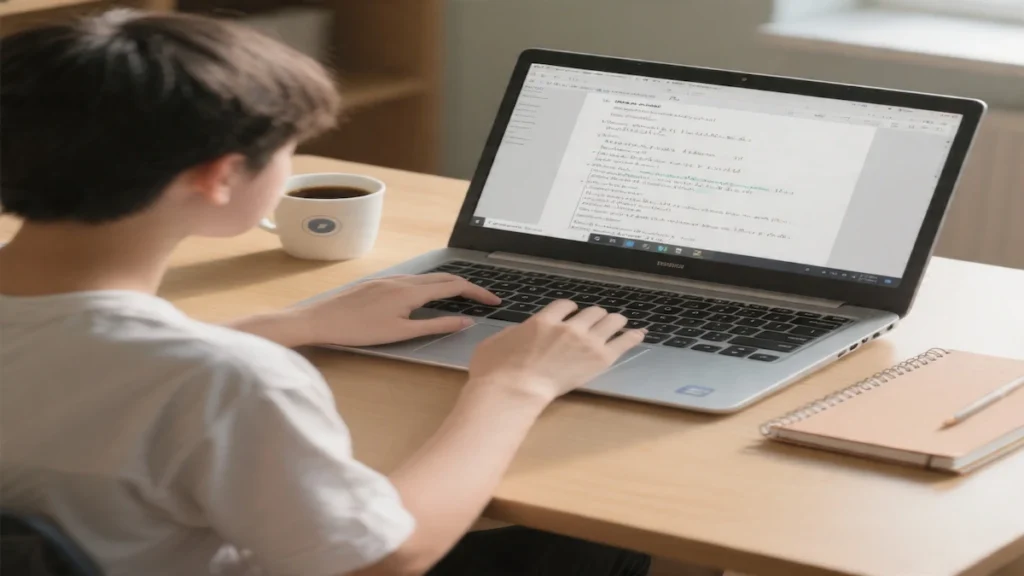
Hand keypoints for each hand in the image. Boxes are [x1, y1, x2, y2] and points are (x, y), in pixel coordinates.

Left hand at [287, 274, 499, 346]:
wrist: (319, 319)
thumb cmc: (357, 330)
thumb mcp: (401, 333)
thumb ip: (435, 326)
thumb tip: (465, 322)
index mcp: (412, 291)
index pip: (455, 286)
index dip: (478, 293)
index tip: (494, 301)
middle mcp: (404, 279)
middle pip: (445, 277)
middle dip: (468, 286)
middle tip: (485, 299)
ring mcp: (390, 278)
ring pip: (428, 277)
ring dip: (449, 284)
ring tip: (463, 297)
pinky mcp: (379, 282)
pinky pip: (414, 279)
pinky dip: (431, 285)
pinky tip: (429, 296)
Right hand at [467, 300, 644, 403]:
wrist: (513, 389)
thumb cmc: (496, 370)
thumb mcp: (496, 342)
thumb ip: (513, 334)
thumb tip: (518, 335)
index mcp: (543, 320)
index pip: (565, 305)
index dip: (570, 309)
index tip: (572, 314)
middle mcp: (567, 326)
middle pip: (591, 311)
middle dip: (594, 316)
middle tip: (597, 322)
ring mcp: (585, 342)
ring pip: (610, 320)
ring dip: (613, 320)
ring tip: (618, 322)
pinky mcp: (599, 359)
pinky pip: (623, 341)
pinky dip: (632, 335)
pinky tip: (639, 333)